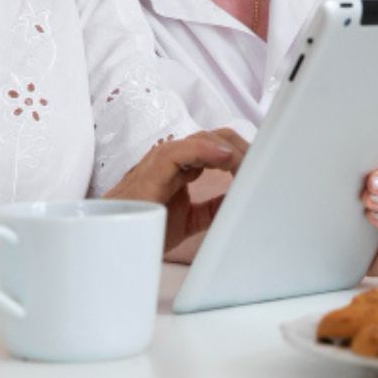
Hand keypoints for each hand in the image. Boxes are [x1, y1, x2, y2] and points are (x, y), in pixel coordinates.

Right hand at [103, 128, 249, 252]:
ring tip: (251, 162)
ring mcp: (162, 160)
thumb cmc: (142, 225)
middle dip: (242, 148)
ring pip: (202, 139)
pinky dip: (205, 151)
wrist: (113, 239)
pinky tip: (227, 159)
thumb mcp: (189, 218)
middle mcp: (173, 158)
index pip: (217, 147)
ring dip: (230, 149)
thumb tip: (237, 202)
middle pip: (215, 138)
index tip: (262, 165)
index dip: (241, 153)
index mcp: (182, 166)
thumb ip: (211, 208)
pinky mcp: (152, 169)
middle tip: (264, 162)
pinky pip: (180, 150)